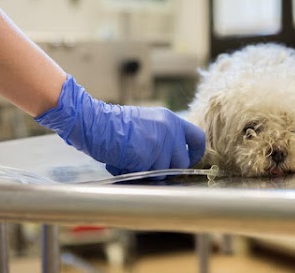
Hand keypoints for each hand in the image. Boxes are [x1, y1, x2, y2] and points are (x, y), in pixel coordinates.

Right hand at [35, 75, 205, 175]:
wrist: (95, 122)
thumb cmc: (115, 126)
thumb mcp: (147, 124)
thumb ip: (163, 137)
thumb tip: (173, 161)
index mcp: (171, 119)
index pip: (198, 137)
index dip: (195, 153)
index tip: (187, 161)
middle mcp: (170, 129)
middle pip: (182, 162)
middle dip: (166, 169)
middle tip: (146, 165)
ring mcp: (161, 142)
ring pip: (164, 171)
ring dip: (148, 172)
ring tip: (129, 160)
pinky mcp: (149, 155)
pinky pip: (149, 175)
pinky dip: (136, 173)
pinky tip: (122, 162)